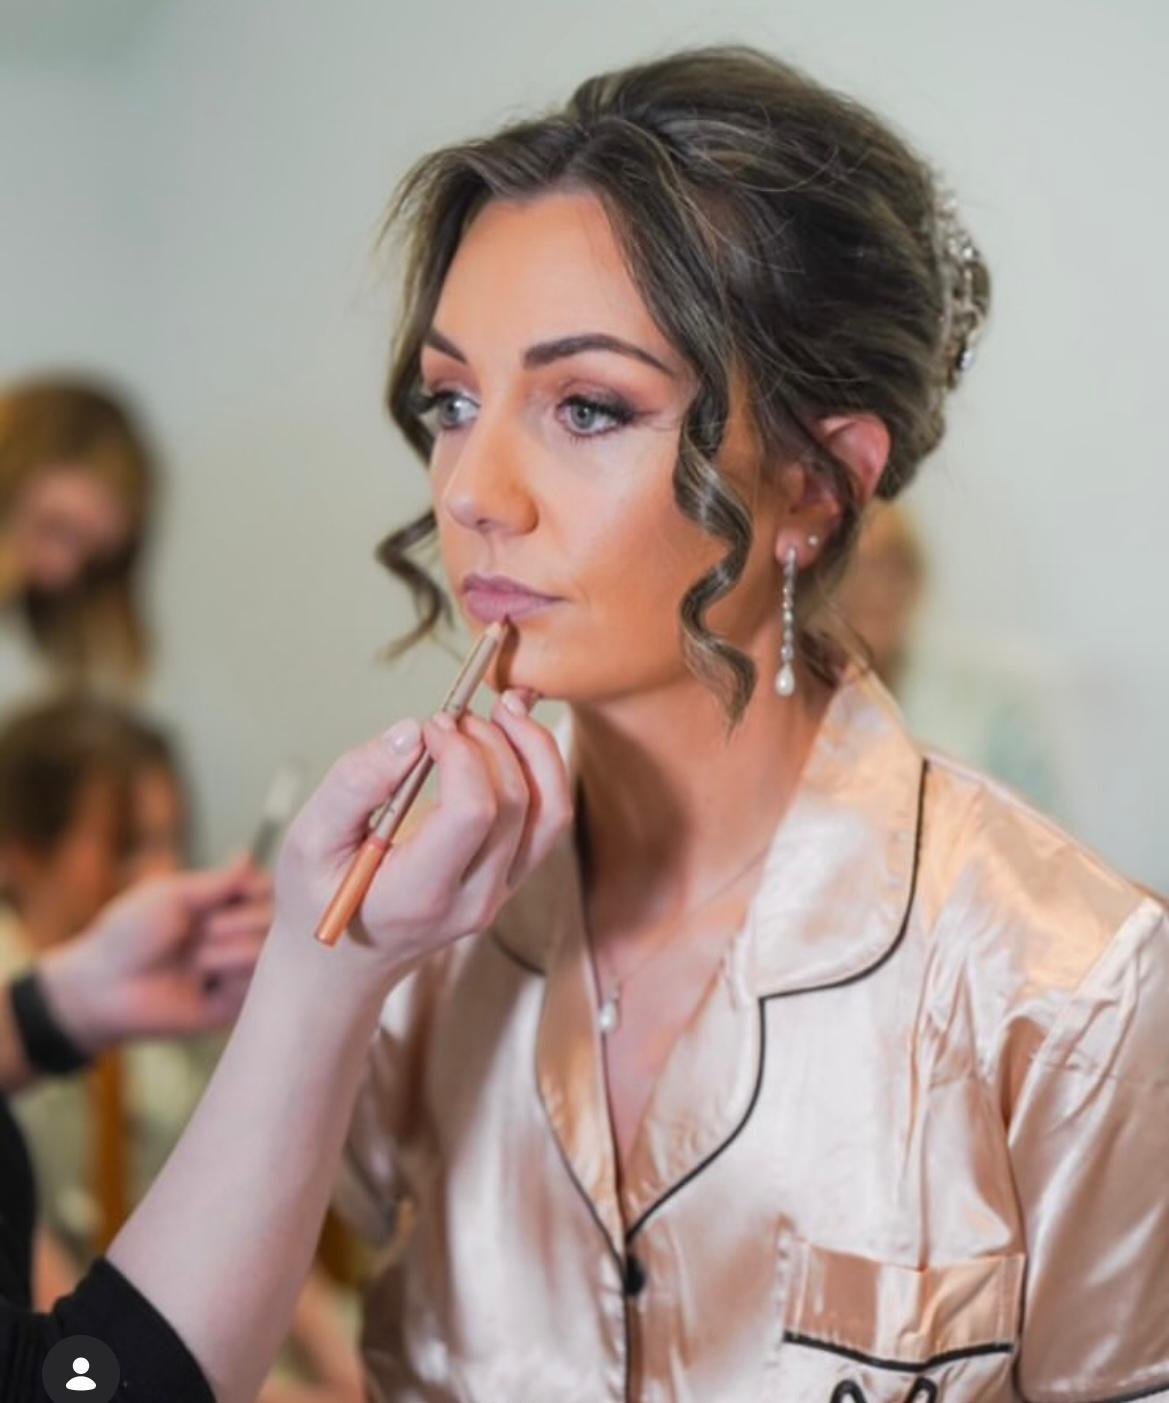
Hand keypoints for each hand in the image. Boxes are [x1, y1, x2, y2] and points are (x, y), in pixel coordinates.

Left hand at [38, 857, 273, 1055]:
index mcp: (222, 904)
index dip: (254, 890)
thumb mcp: (173, 896)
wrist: (105, 987)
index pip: (269, 887)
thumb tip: (249, 854)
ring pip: (267, 949)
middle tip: (198, 933)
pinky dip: (229, 980)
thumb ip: (220, 881)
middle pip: (274, 917)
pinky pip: (258, 984)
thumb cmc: (130, 935)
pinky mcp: (239, 1003)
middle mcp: (237, 933)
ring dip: (225, 952)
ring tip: (195, 963)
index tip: (226, 895)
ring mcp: (239, 968)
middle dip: (232, 922)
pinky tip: (205, 985)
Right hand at [272, 690, 572, 981]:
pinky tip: (515, 732)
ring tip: (504, 708)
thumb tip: (412, 732)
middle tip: (453, 714)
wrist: (344, 961)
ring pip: (549, 811)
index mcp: (420, 895)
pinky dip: (542, 768)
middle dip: (492, 742)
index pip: (472, 814)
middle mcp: (474, 899)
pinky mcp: (512, 877)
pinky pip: (548, 819)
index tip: (431, 726)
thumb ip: (354, 785)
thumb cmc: (320, 897)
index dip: (461, 755)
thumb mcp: (309, 841)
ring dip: (534, 748)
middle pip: (516, 806)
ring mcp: (500, 892)